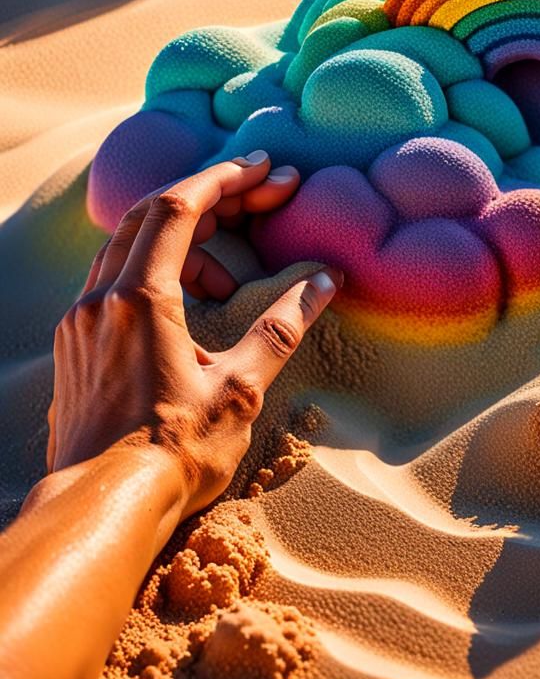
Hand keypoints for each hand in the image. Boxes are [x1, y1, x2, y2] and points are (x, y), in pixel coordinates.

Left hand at [48, 150, 339, 514]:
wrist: (101, 509)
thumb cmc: (172, 453)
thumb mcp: (241, 388)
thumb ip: (282, 327)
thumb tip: (324, 281)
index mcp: (141, 299)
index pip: (179, 208)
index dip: (224, 179)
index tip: (262, 169)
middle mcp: (100, 299)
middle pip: (151, 214)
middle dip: (209, 198)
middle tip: (259, 200)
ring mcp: (81, 322)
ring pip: (130, 245)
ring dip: (185, 241)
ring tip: (232, 281)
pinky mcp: (76, 345)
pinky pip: (115, 280)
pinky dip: (158, 272)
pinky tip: (191, 310)